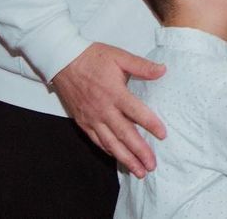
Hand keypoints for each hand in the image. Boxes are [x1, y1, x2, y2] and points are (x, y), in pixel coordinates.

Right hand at [51, 42, 166, 177]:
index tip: (163, 135)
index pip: (136, 113)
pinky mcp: (82, 121)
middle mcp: (103, 109)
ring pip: (110, 143)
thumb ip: (141, 66)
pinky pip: (96, 140)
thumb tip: (163, 70)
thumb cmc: (93, 58)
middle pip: (124, 134)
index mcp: (114, 93)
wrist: (63, 61)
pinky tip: (117, 157)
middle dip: (139, 152)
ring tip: (138, 170)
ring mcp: (91, 117)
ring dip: (124, 158)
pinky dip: (108, 151)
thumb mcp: (119, 56)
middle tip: (152, 165)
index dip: (150, 124)